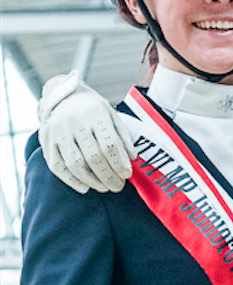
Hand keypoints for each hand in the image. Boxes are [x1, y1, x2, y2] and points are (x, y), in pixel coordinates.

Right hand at [38, 71, 134, 192]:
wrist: (62, 96)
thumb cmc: (93, 109)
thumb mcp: (112, 115)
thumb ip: (122, 136)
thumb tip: (132, 158)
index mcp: (95, 114)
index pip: (110, 144)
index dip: (119, 163)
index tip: (127, 174)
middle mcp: (75, 123)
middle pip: (93, 157)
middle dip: (108, 176)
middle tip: (118, 186)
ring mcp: (58, 133)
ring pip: (75, 164)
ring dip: (92, 181)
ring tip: (105, 187)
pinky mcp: (47, 142)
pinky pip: (57, 166)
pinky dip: (72, 181)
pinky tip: (85, 187)